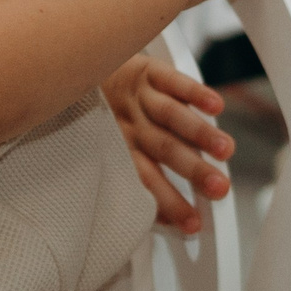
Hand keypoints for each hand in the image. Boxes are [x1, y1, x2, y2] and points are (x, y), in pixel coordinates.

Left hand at [106, 55, 231, 234]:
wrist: (65, 67)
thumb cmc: (88, 114)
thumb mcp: (97, 147)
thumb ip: (126, 176)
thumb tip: (160, 218)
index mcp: (118, 147)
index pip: (145, 179)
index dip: (169, 203)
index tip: (192, 223)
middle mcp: (129, 124)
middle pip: (165, 150)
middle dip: (194, 171)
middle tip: (219, 188)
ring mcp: (137, 96)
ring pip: (172, 116)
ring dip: (200, 134)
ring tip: (225, 151)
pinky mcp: (145, 70)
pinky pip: (172, 80)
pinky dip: (194, 92)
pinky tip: (215, 106)